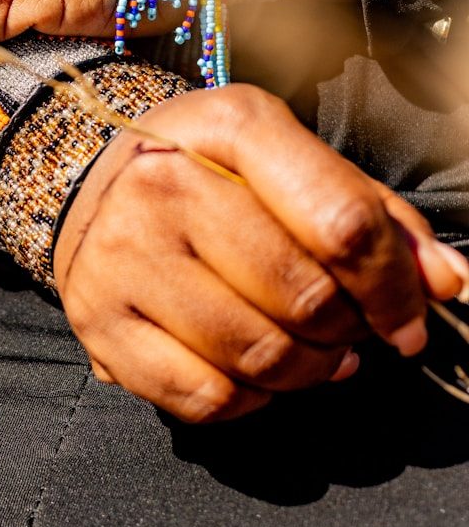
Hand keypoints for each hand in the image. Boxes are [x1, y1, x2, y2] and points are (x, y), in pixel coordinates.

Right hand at [54, 84, 468, 422]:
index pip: (340, 222)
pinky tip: (252, 370)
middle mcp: (162, 184)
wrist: (93, 183)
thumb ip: (370, 211)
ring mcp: (122, 255)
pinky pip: (205, 398)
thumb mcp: (286, 156)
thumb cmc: (207, 169)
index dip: (394, 285)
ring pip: (257, 356)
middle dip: (347, 328)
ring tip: (308, 350)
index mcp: (227, 127)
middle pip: (305, 297)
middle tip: (344, 324)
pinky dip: (250, 399)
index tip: (408, 315)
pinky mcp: (96, 319)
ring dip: (307, 370)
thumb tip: (446, 282)